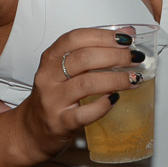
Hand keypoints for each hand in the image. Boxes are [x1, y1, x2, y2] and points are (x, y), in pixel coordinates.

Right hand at [16, 27, 138, 161]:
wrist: (31, 131)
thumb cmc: (55, 95)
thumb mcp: (65, 70)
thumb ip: (92, 52)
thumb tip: (127, 35)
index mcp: (50, 58)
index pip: (76, 38)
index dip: (103, 36)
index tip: (126, 39)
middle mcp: (48, 76)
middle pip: (83, 58)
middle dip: (114, 56)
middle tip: (135, 58)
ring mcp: (52, 100)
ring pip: (87, 83)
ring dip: (115, 79)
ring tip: (134, 78)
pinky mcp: (59, 122)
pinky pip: (85, 113)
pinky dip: (103, 105)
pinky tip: (116, 100)